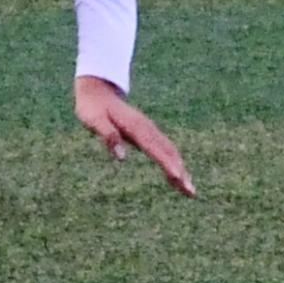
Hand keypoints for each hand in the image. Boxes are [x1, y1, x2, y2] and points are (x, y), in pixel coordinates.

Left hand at [77, 77, 195, 194]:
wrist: (97, 90)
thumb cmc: (93, 108)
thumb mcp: (94, 121)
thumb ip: (109, 136)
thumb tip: (121, 158)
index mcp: (135, 127)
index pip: (154, 148)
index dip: (167, 163)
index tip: (178, 177)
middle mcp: (147, 128)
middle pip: (169, 151)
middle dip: (180, 171)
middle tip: (191, 192)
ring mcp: (149, 130)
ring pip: (170, 151)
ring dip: (181, 169)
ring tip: (189, 191)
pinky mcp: (148, 133)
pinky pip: (165, 149)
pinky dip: (174, 163)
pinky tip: (177, 177)